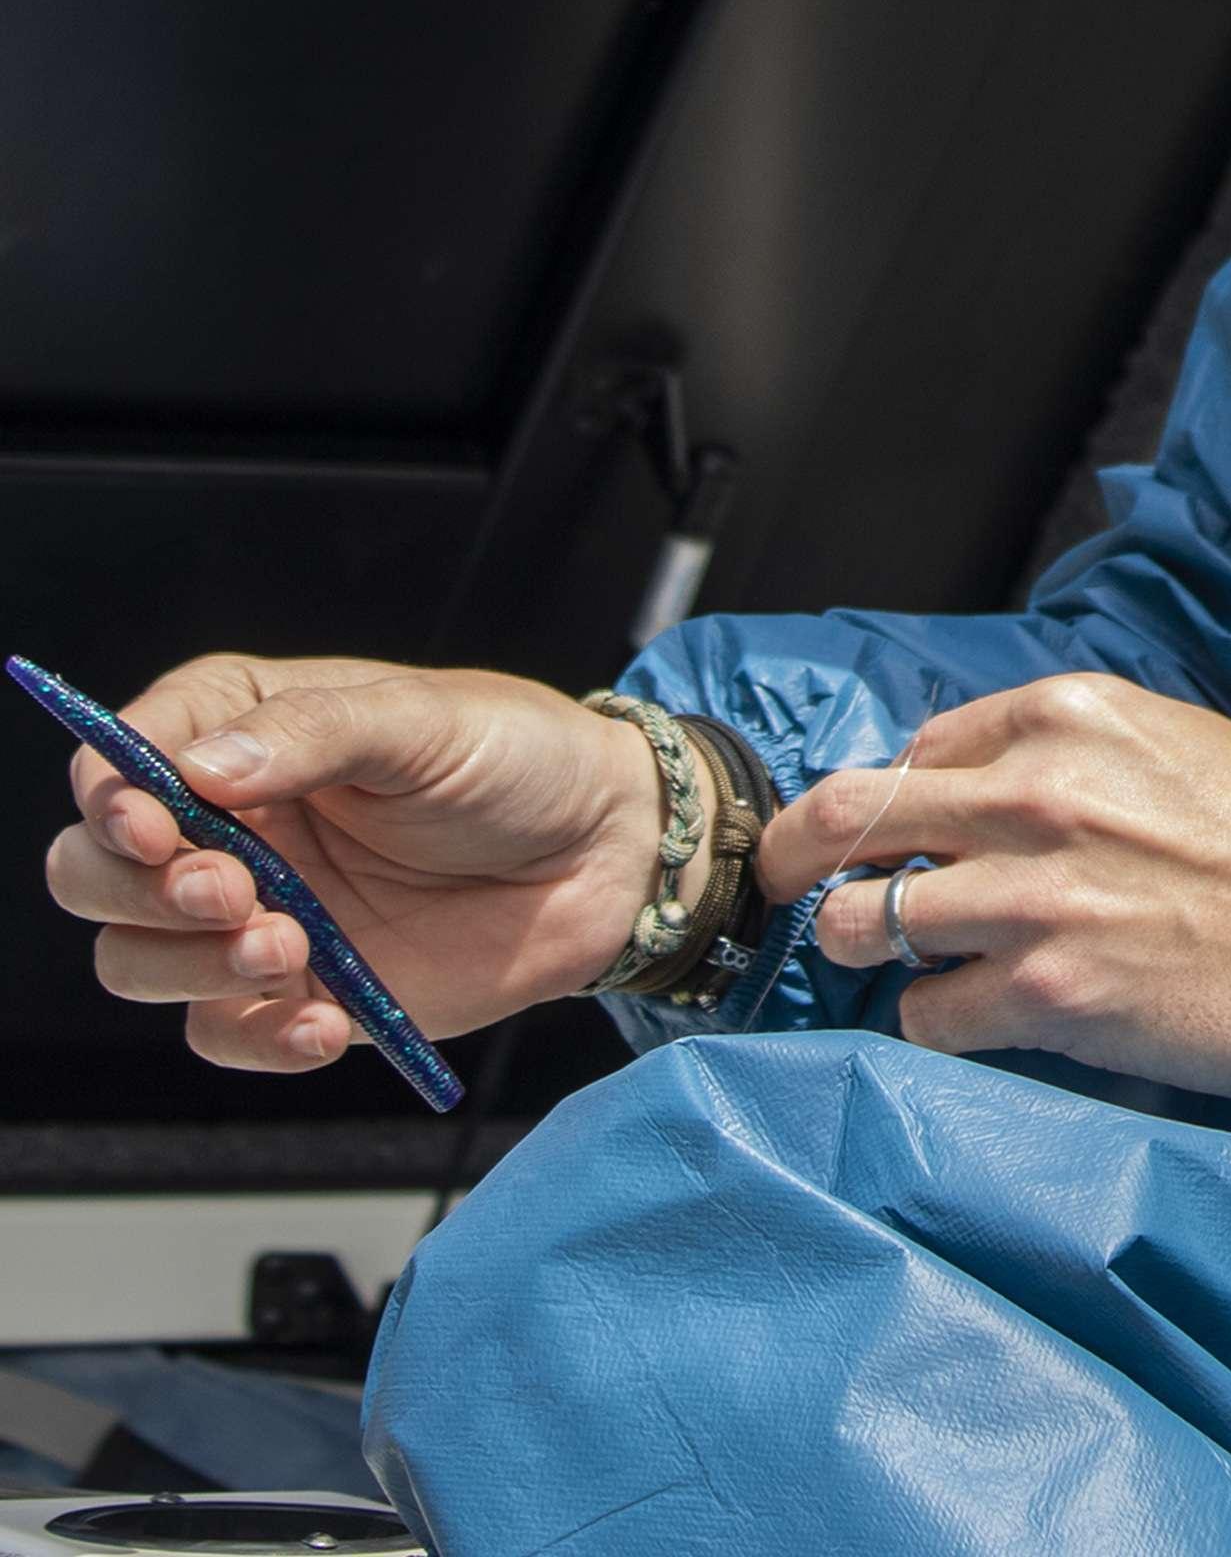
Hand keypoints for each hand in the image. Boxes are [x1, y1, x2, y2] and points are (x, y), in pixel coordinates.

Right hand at [43, 653, 672, 1074]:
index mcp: (249, 729)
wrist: (608, 852)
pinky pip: (221, 1035)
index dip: (113, 792)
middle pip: (93, 870)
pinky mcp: (299, 989)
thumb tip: (198, 767)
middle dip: (137, 890)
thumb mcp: (427, 722)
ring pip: (136, 959)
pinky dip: (256, 1038)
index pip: (122, 754)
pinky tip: (325, 1018)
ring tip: (293, 948)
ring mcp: (257, 912)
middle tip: (230, 892)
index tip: (154, 824)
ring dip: (190, 965)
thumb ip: (316, 733)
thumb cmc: (521, 758)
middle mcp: (232, 823)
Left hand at [764, 673, 1230, 1100]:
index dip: (897, 795)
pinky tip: (975, 1018)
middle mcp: (1037, 792)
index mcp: (1073, 714)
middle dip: (798, 855)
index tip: (892, 830)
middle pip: (848, 816)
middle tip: (785, 887)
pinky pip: (922, 1014)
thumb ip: (1075, 756)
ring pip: (859, 920)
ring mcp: (1034, 898)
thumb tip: (982, 791)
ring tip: (890, 962)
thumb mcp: (1183, 744)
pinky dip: (933, 1021)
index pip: (918, 744)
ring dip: (862, 945)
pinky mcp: (1047, 997)